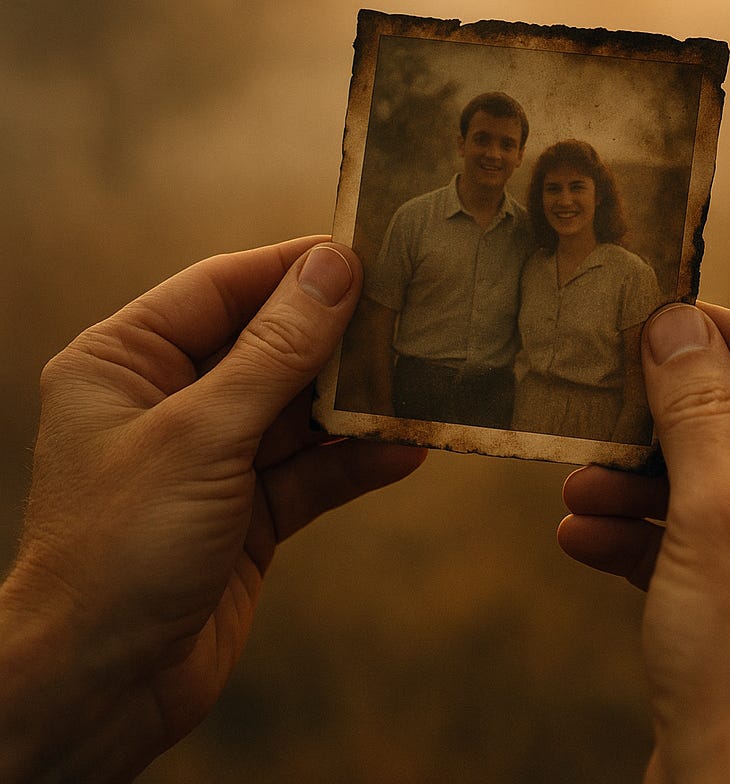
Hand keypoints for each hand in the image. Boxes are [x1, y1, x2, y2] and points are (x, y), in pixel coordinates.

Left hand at [0, 237, 424, 782]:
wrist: (98, 691)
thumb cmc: (119, 550)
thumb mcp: (202, 436)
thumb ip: (275, 352)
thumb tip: (333, 269)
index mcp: (127, 361)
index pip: (222, 287)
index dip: (293, 266)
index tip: (364, 249)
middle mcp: (169, 401)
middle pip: (269, 345)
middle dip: (337, 337)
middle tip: (409, 312)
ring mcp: (212, 457)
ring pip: (299, 410)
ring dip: (357, 404)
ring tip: (420, 383)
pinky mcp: (247, 511)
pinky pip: (311, 470)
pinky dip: (355, 462)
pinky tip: (405, 452)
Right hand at [558, 303, 729, 783]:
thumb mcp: (717, 512)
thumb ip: (699, 407)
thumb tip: (676, 324)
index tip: (673, 319)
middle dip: (674, 427)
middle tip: (613, 395)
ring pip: (729, 495)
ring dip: (647, 486)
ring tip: (578, 482)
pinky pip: (713, 549)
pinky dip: (650, 538)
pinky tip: (581, 535)